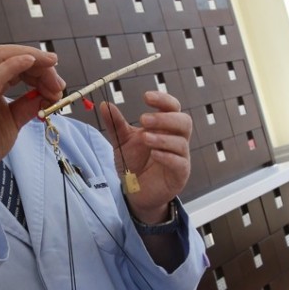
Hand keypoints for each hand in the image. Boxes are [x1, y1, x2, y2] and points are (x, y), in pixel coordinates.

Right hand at [0, 45, 63, 193]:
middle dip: (39, 62)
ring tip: (52, 73)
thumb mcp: (13, 121)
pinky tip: (31, 62)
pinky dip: (14, 65)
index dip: (38, 67)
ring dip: (32, 60)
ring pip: (2, 57)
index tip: (57, 84)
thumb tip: (47, 95)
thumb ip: (28, 105)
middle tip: (58, 83)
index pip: (14, 62)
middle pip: (10, 55)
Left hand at [99, 91, 192, 222]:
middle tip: (143, 120)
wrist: (135, 192)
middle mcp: (176, 139)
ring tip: (145, 139)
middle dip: (164, 118)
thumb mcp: (121, 142)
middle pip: (184, 121)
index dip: (163, 100)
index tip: (146, 97)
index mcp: (165, 127)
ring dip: (163, 138)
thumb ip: (115, 124)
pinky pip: (180, 162)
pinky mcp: (179, 174)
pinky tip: (154, 154)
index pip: (172, 107)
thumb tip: (105, 105)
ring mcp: (180, 157)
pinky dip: (167, 157)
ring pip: (181, 142)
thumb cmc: (133, 163)